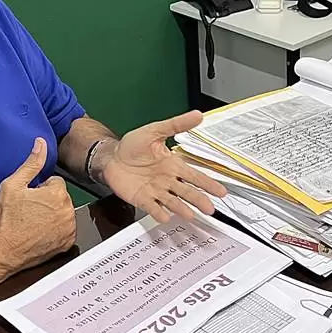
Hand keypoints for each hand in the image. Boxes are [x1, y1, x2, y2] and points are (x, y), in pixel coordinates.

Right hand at [0, 137, 76, 270]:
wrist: (3, 250)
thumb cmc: (6, 219)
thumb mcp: (13, 185)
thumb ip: (31, 163)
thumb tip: (41, 144)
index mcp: (58, 194)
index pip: (55, 182)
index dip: (40, 189)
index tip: (30, 198)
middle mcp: (68, 211)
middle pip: (62, 197)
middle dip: (49, 201)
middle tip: (30, 210)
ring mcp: (69, 228)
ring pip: (64, 213)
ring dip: (54, 215)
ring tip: (34, 221)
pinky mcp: (68, 243)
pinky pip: (66, 230)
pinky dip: (57, 230)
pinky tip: (41, 232)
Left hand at [99, 110, 227, 222]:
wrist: (110, 157)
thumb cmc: (132, 145)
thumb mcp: (155, 130)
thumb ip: (176, 125)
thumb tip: (196, 115)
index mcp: (173, 165)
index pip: (195, 176)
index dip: (208, 184)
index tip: (221, 191)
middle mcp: (167, 180)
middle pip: (187, 192)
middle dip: (199, 200)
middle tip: (210, 208)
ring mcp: (155, 191)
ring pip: (172, 201)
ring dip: (182, 209)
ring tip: (190, 215)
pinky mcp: (142, 198)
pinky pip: (153, 207)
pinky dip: (159, 212)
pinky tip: (166, 217)